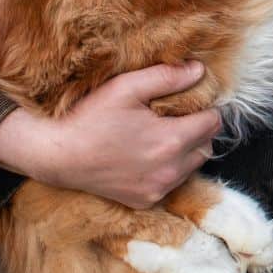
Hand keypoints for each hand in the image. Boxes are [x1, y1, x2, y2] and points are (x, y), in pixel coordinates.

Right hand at [0, 61, 221, 208]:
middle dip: (199, 128)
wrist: (58, 155)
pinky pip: (173, 183)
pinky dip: (170, 169)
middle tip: (178, 114)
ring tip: (163, 133)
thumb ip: (167, 77)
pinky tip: (149, 154)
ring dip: (187, 150)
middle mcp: (169, 170)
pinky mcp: (145, 201)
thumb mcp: (127, 87)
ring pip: (193, 166)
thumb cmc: (91, 117)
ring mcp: (158, 189)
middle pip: (207, 145)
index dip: (206, 107)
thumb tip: (199, 70)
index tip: (191, 100)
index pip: (213, 122)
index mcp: (170, 140)